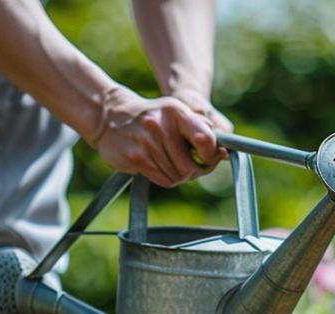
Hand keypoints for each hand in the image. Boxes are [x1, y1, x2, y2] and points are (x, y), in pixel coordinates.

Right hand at [90, 86, 224, 187]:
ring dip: (177, 176)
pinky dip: (164, 178)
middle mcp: (161, 126)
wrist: (109, 116)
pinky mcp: (135, 158)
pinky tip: (157, 166)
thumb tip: (225, 154)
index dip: (212, 156)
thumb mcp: (175, 112)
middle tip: (188, 168)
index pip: (206, 139)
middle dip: (193, 172)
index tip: (210, 159)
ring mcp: (146, 143)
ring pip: (176, 176)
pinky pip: (162, 180)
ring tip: (168, 164)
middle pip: (190, 167)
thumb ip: (200, 129)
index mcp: (176, 112)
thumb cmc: (151, 117)